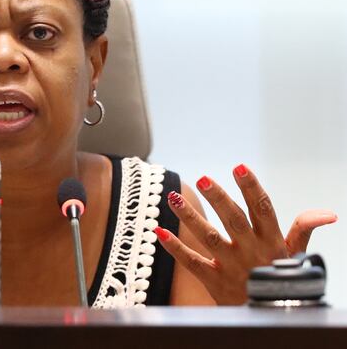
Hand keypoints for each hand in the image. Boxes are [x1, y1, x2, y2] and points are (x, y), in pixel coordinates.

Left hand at [154, 164, 337, 304]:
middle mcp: (250, 251)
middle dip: (218, 199)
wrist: (269, 319)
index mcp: (271, 241)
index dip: (251, 188)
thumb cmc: (279, 277)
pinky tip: (159, 231)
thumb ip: (303, 229)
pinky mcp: (214, 281)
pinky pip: (191, 262)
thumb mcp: (295, 255)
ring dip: (190, 218)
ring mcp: (231, 266)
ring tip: (173, 198)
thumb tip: (327, 214)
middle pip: (233, 220)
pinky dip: (174, 248)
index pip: (262, 209)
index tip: (239, 167)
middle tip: (203, 178)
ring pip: (209, 238)